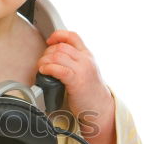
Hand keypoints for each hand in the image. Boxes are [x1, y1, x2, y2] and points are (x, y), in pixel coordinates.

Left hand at [38, 29, 115, 143]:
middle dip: (47, 52)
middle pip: (61, 46)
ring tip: (42, 68)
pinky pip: (59, 69)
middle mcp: (86, 60)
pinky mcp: (77, 81)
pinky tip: (44, 72)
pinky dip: (48, 68)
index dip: (58, 35)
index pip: (72, 36)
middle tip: (43, 62)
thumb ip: (74, 62)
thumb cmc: (90, 92)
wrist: (101, 108)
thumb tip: (54, 57)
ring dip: (45, 61)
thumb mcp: (85, 70)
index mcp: (87, 55)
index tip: (49, 42)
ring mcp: (82, 70)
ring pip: (58, 56)